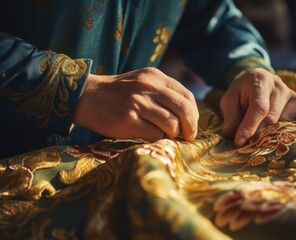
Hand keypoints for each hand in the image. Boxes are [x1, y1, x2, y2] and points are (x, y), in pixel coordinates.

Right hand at [73, 67, 198, 140]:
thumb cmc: (118, 93)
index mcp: (155, 77)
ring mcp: (137, 103)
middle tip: (187, 137)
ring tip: (165, 136)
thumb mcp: (142, 81)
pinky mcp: (127, 120)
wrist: (86, 96)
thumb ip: (164, 92)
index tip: (191, 126)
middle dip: (190, 128)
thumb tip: (188, 116)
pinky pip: (154, 135)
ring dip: (172, 135)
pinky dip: (157, 139)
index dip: (194, 115)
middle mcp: (148, 87)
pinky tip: (149, 136)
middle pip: (184, 110)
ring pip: (171, 124)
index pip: (187, 96)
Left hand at [220, 68, 295, 146]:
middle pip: (271, 119)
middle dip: (257, 136)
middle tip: (245, 148)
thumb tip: (231, 137)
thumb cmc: (241, 93)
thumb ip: (231, 118)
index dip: (250, 126)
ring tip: (255, 143)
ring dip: (268, 137)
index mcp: (260, 81)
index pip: (259, 107)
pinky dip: (280, 135)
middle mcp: (279, 87)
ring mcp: (292, 95)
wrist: (256, 81)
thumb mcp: (229, 101)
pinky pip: (293, 126)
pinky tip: (270, 137)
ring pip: (283, 125)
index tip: (239, 142)